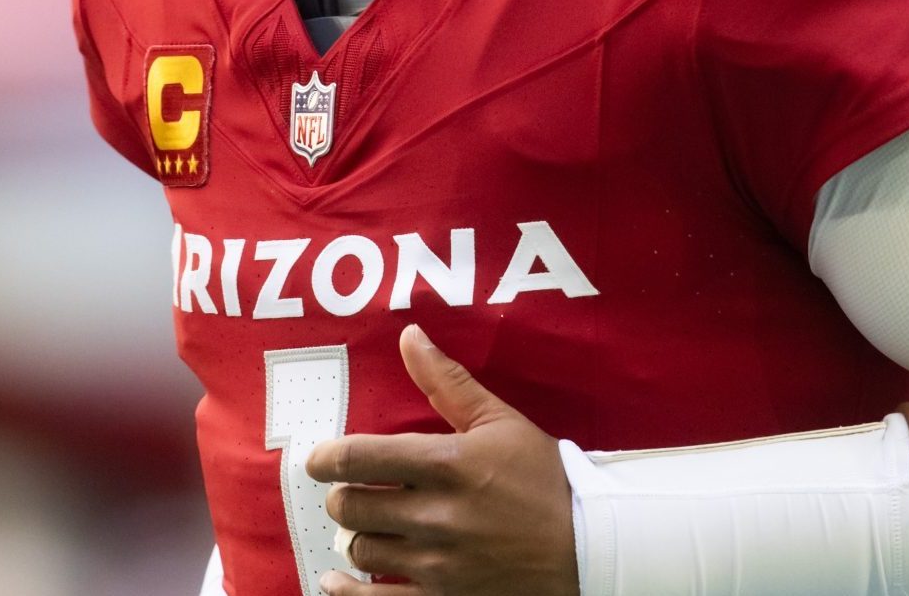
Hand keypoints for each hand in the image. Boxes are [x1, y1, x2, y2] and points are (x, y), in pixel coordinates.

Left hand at [306, 323, 577, 594]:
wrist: (591, 547)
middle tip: (353, 492)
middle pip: (353, 506)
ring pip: (364, 550)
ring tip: (370, 527)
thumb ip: (448, 382)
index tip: (317, 460)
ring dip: (359, 536)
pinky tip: (336, 581)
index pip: (361, 457)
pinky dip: (348, 593)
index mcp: (448, 464)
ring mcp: (440, 565)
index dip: (327, 458)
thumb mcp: (500, 422)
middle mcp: (437, 516)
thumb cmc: (544, 479)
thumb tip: (409, 337)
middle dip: (344, 497)